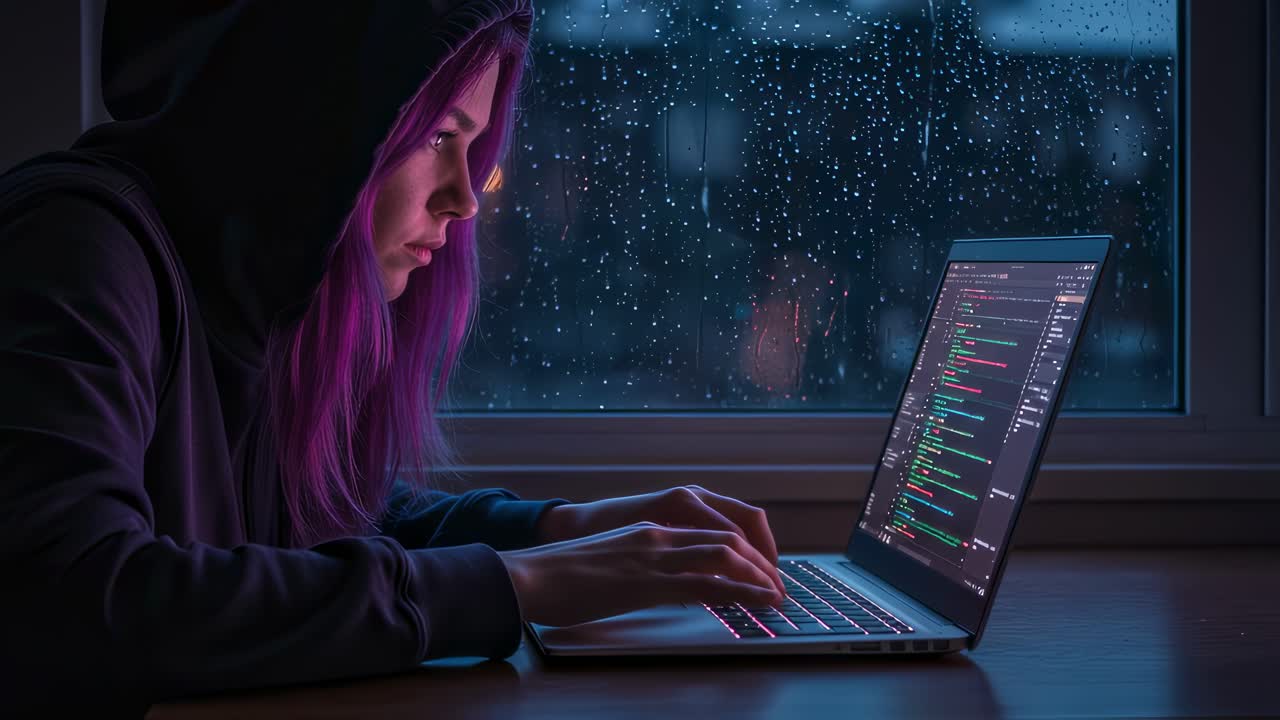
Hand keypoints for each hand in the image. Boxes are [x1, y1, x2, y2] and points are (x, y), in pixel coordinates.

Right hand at [536, 485, 783, 595]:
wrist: (530, 575)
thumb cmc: (563, 575)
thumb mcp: (614, 560)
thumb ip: (644, 565)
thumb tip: (669, 583)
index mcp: (651, 528)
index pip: (715, 528)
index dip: (748, 547)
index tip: (763, 568)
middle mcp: (659, 534)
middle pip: (729, 537)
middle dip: (762, 561)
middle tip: (779, 584)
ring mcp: (654, 556)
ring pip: (725, 555)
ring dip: (759, 575)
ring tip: (777, 594)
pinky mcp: (648, 582)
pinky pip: (706, 584)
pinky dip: (742, 592)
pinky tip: (759, 602)